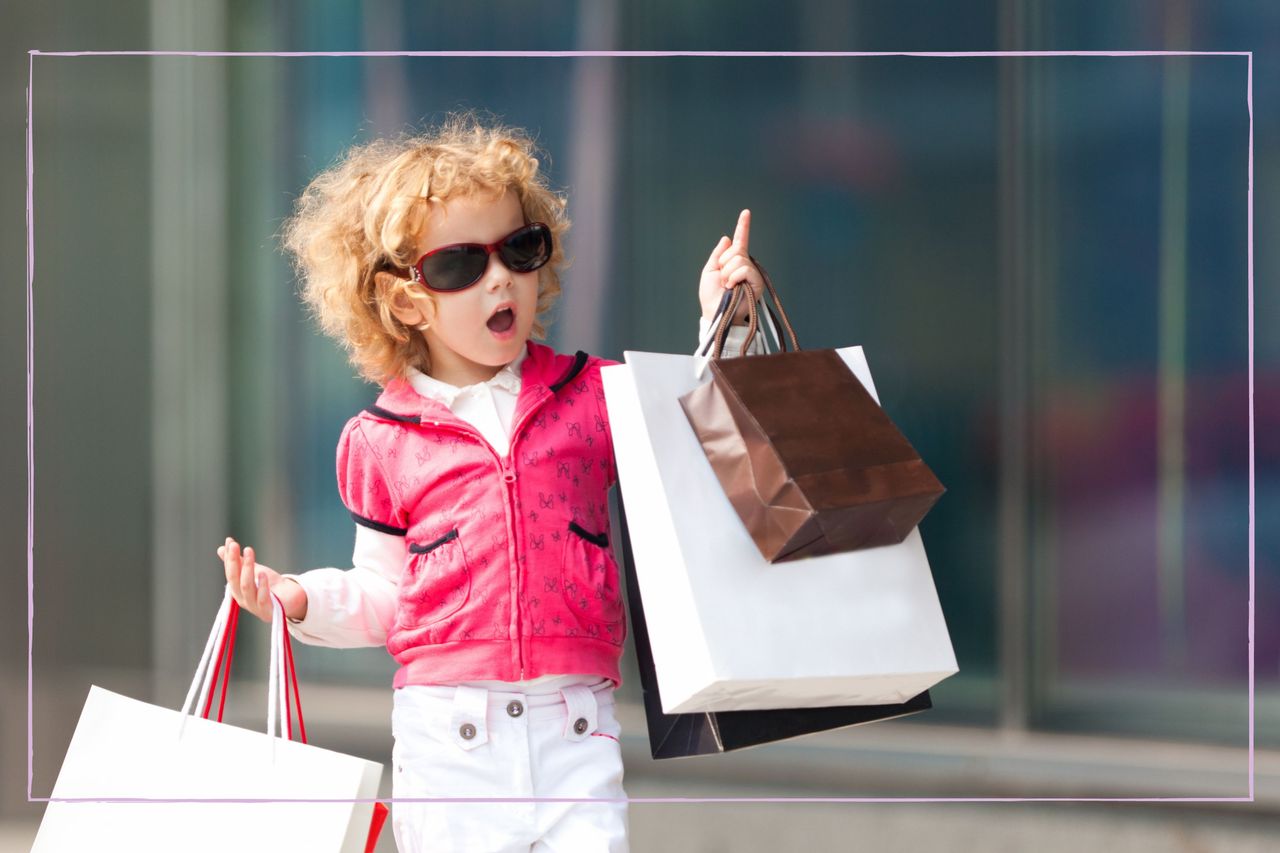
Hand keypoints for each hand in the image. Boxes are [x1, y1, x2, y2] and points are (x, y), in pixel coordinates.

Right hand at [217, 537, 306, 622]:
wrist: (291, 599)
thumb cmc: (270, 585)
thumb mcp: (254, 570)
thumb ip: (240, 561)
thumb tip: (222, 547)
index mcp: (237, 590)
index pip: (230, 573)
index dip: (229, 558)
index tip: (231, 542)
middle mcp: (243, 599)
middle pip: (235, 580)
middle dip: (234, 561)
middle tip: (236, 545)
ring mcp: (254, 606)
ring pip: (247, 587)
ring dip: (247, 569)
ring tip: (249, 552)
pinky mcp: (268, 611)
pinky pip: (262, 599)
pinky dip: (262, 586)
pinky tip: (263, 573)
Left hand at [698, 209, 764, 323]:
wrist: (716, 313)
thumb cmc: (711, 297)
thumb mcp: (709, 271)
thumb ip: (718, 255)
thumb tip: (727, 238)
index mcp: (734, 262)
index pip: (740, 241)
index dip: (743, 226)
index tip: (746, 212)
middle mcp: (746, 265)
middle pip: (736, 250)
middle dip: (724, 263)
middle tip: (722, 279)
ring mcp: (752, 274)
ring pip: (739, 259)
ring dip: (727, 273)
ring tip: (727, 285)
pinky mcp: (757, 282)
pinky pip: (744, 269)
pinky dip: (733, 277)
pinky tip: (732, 287)